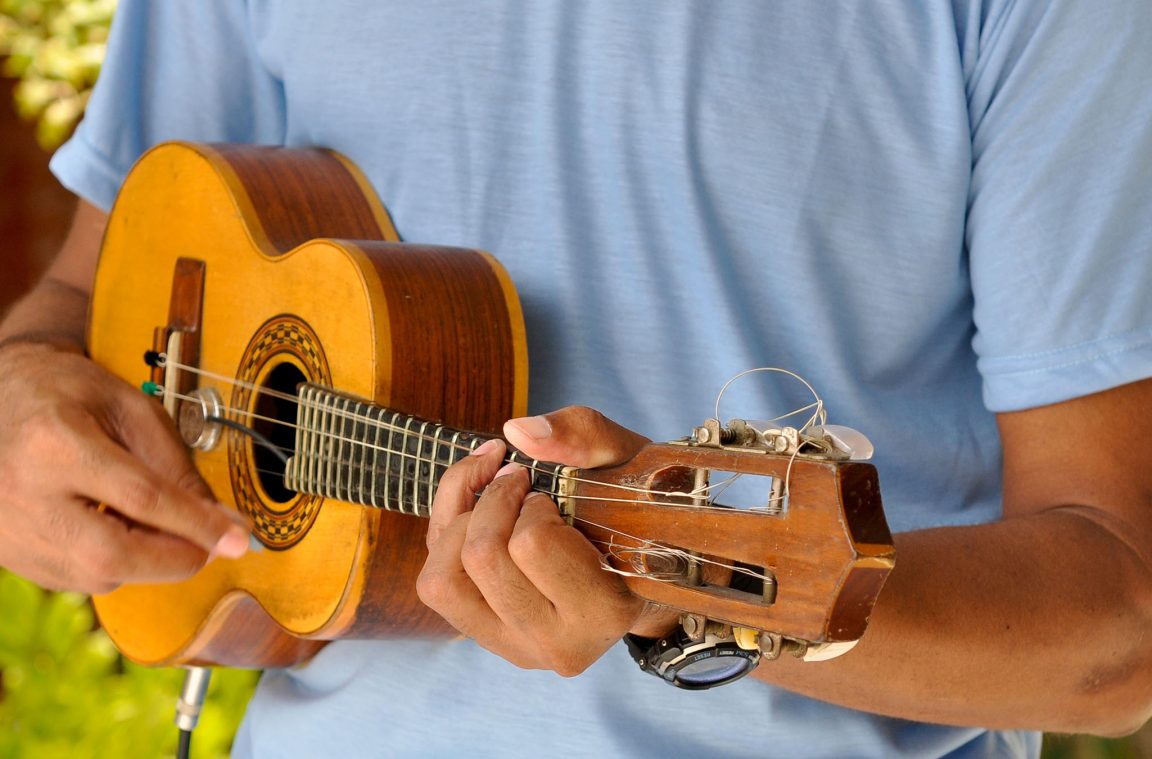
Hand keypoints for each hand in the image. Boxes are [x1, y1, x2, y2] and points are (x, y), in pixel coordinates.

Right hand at [0, 341, 251, 592]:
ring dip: (146, 562)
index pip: (142, 498)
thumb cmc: (67, 395)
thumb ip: (176, 466)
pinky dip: (113, 564)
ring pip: (96, 575)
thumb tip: (221, 521)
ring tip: (156, 524)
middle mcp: (25, 494)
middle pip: (111, 554)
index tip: (239, 539)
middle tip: (209, 545)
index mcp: (56, 444)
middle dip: (175, 559)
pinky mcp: (7, 553)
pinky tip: (117, 529)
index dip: (198, 524)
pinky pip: (75, 578)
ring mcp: (10, 530)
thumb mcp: (131, 410)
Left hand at [417, 406, 671, 674]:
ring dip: (460, 522)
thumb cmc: (634, 508)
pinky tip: (474, 513)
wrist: (643, 567)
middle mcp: (557, 644)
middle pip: (482, 559)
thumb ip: (584, 437)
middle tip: (521, 483)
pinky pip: (434, 586)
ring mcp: (515, 648)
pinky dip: (444, 535)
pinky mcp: (485, 639)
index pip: (532, 545)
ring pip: (441, 579)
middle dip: (493, 502)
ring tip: (495, 501)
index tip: (552, 496)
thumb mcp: (627, 459)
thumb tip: (517, 431)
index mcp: (604, 610)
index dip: (532, 503)